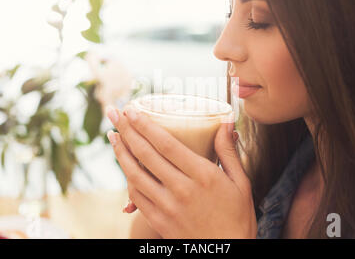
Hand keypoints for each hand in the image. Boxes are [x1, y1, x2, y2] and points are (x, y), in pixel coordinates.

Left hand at [106, 105, 256, 238]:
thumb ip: (228, 152)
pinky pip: (137, 196)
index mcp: (203, 176)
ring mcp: (167, 207)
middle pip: (146, 154)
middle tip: (115, 113)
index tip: (133, 110)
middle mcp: (182, 190)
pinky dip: (127, 179)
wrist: (227, 254)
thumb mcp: (241, 183)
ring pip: (135, 175)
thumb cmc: (237, 217)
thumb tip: (226, 122)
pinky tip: (124, 166)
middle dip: (127, 130)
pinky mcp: (159, 221)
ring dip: (120, 153)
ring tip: (112, 136)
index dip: (146, 125)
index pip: (167, 145)